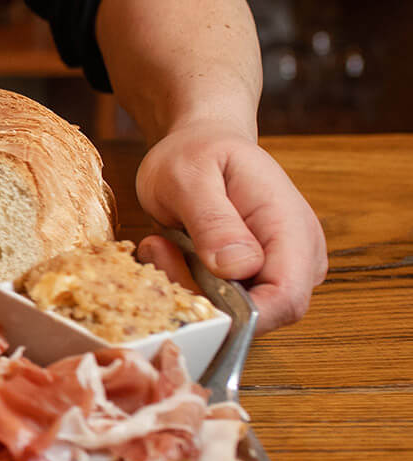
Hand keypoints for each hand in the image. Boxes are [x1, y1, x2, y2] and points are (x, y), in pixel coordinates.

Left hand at [133, 120, 326, 333]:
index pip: (287, 298)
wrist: (201, 143)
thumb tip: (240, 267)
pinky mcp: (258, 277)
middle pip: (263, 313)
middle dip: (206, 299)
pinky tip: (173, 252)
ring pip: (240, 313)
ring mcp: (281, 267)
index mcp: (290, 227)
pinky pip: (226, 303)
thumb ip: (213, 220)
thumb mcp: (190, 176)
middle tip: (162, 252)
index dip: (245, 316)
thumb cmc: (196, 153)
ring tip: (165, 244)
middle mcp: (298, 255)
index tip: (192, 294)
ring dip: (193, 289)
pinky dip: (193, 286)